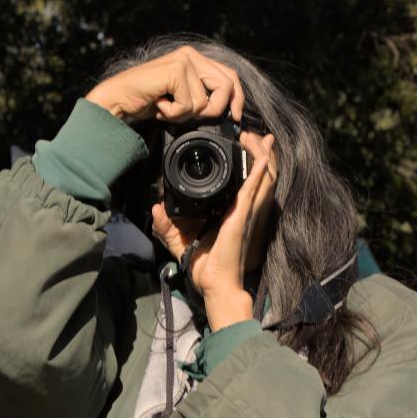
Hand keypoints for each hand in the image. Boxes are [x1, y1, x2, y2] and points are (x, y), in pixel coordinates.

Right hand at [86, 45, 244, 124]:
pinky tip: (158, 105)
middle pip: (226, 86)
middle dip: (214, 110)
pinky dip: (172, 113)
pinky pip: (189, 105)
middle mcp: (190, 55)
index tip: (234, 118)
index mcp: (194, 58)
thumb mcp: (180, 98)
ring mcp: (183, 61)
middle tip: (189, 117)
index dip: (236, 98)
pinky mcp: (175, 71)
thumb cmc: (145, 101)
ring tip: (165, 107)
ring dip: (184, 114)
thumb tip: (227, 110)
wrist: (116, 100)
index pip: (229, 75)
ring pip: (205, 101)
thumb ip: (201, 95)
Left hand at [151, 132, 277, 329]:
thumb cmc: (204, 266)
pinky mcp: (241, 218)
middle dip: (258, 153)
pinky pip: (252, 192)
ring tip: (260, 137)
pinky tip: (261, 158)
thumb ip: (166, 224)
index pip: (241, 184)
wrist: (213, 283)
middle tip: (253, 134)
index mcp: (229, 213)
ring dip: (260, 156)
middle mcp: (241, 210)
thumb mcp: (179, 240)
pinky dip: (258, 174)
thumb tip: (156, 207)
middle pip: (257, 176)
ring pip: (260, 178)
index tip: (240, 147)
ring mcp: (244, 213)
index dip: (245, 166)